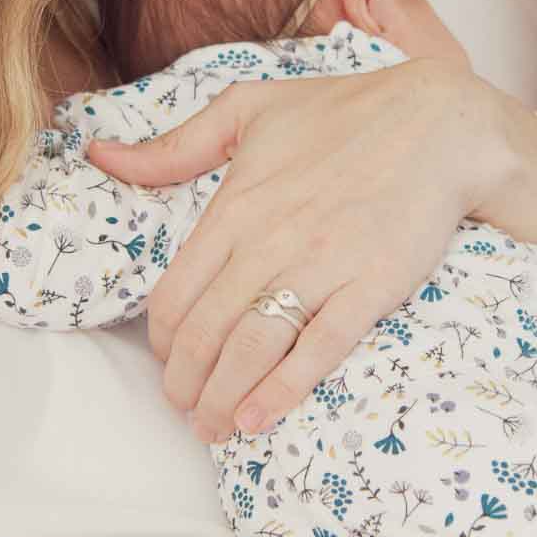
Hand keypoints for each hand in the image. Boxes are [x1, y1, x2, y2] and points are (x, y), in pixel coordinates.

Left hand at [86, 59, 510, 440]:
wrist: (436, 123)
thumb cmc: (341, 112)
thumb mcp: (247, 108)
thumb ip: (174, 146)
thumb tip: (100, 156)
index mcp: (235, 205)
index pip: (175, 293)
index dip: (162, 342)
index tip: (167, 362)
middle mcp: (268, 241)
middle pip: (205, 333)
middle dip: (184, 384)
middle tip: (184, 409)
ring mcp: (320, 266)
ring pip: (251, 349)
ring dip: (222, 399)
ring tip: (213, 428)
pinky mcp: (370, 286)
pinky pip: (317, 351)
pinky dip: (281, 392)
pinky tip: (257, 419)